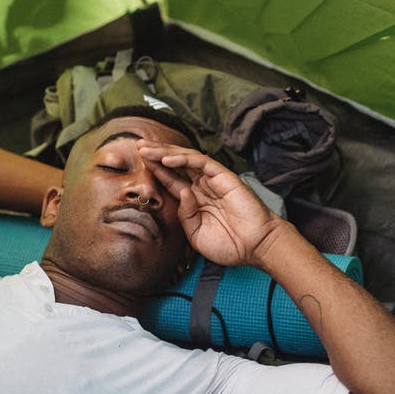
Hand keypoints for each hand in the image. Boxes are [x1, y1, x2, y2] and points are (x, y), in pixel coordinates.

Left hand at [138, 140, 286, 266]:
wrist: (256, 247)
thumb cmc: (231, 244)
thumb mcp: (197, 235)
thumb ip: (186, 215)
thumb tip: (181, 193)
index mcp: (196, 200)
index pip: (172, 180)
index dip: (156, 170)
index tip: (140, 162)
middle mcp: (203, 187)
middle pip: (176, 165)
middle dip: (157, 155)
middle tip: (138, 146)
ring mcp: (213, 180)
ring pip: (186, 159)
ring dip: (165, 153)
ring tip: (147, 149)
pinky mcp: (224, 177)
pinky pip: (201, 163)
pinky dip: (184, 159)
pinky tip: (167, 159)